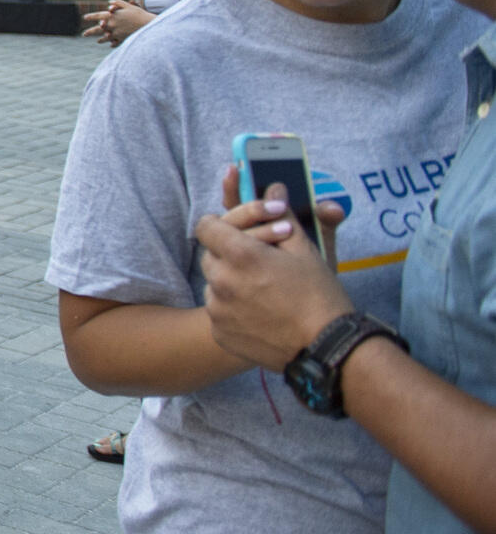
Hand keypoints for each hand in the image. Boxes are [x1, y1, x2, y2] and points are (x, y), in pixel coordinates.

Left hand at [81, 0, 151, 45]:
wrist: (148, 25)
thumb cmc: (139, 14)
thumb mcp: (128, 6)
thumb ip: (118, 3)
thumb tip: (110, 2)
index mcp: (112, 16)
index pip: (98, 16)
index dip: (91, 16)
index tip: (85, 18)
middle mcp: (112, 25)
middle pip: (98, 30)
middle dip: (90, 32)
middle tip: (84, 34)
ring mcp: (116, 34)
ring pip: (105, 38)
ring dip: (101, 39)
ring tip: (97, 41)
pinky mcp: (122, 39)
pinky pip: (115, 42)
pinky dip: (112, 44)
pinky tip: (110, 45)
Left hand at [197, 181, 354, 370]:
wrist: (328, 349)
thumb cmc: (321, 296)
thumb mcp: (307, 250)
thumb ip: (285, 215)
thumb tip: (274, 184)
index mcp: (241, 255)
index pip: (206, 225)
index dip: (220, 224)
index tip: (234, 229)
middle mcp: (223, 280)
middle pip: (210, 255)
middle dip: (229, 253)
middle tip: (258, 260)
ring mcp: (218, 309)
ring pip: (214, 284)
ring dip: (231, 281)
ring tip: (263, 288)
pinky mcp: (220, 333)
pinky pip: (218, 311)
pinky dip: (233, 308)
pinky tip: (260, 312)